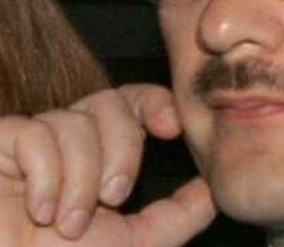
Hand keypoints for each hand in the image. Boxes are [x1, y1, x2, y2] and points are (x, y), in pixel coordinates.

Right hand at [0, 84, 216, 246]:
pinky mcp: (1, 141)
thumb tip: (213, 189)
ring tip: (68, 223)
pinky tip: (38, 210)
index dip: (155, 103)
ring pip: (75, 121)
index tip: (172, 128)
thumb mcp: (132, 244)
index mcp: (99, 155)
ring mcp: (31, 138)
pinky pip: (35, 133)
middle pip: (111, 101)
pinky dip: (46, 177)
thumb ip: (176, 216)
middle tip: (114, 197)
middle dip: (122, 149)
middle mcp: (67, 140)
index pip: (132, 102)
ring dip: (81, 179)